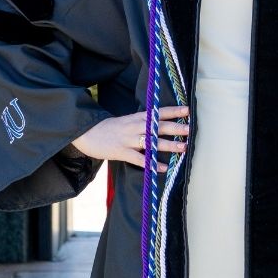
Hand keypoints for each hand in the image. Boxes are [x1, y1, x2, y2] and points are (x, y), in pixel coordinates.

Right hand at [71, 105, 188, 172]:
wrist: (86, 132)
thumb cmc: (111, 128)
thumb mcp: (128, 121)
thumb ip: (144, 123)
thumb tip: (163, 125)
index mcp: (137, 118)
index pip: (158, 112)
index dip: (173, 111)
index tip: (188, 110)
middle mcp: (135, 127)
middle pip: (158, 126)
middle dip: (175, 128)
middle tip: (190, 130)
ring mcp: (128, 139)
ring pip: (151, 142)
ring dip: (168, 145)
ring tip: (183, 148)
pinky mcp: (121, 152)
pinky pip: (139, 159)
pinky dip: (152, 163)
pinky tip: (163, 167)